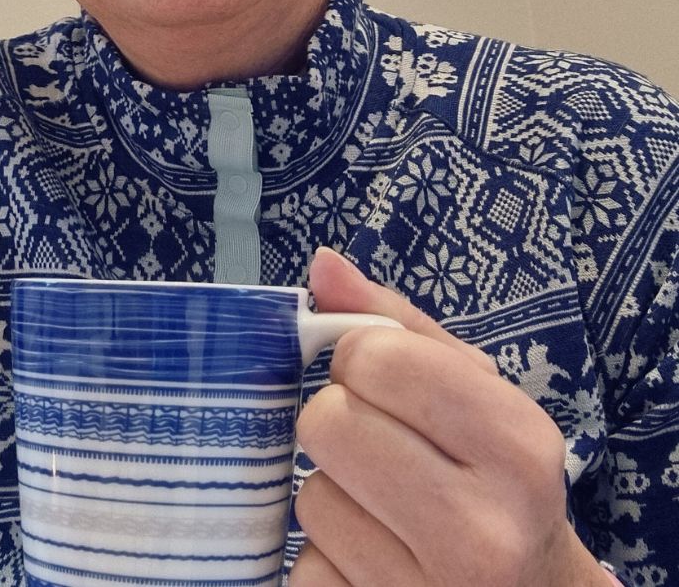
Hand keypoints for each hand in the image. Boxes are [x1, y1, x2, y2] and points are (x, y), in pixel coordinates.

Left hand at [290, 249, 608, 586]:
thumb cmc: (497, 481)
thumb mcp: (477, 395)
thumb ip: (397, 323)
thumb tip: (322, 265)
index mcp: (517, 446)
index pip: (373, 357)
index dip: (364, 362)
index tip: (390, 387)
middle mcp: (482, 530)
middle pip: (326, 423)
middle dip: (341, 423)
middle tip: (383, 447)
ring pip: (307, 499)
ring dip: (334, 495)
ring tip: (386, 509)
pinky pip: (303, 568)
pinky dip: (326, 558)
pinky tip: (374, 558)